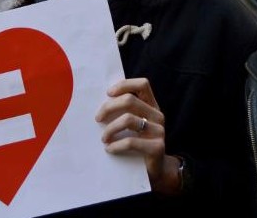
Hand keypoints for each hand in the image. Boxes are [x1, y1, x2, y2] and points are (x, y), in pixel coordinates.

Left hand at [95, 78, 180, 193]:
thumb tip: (101, 104)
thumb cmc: (139, 145)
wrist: (157, 171)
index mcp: (152, 106)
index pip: (142, 85)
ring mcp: (159, 131)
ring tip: (103, 138)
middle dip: (109, 107)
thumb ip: (125, 112)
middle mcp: (157, 115)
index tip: (108, 93)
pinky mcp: (157, 147)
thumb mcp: (134, 126)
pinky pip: (131, 142)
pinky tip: (110, 149)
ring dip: (110, 128)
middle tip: (97, 118)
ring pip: (128, 120)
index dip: (124, 85)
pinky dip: (116, 145)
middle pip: (130, 100)